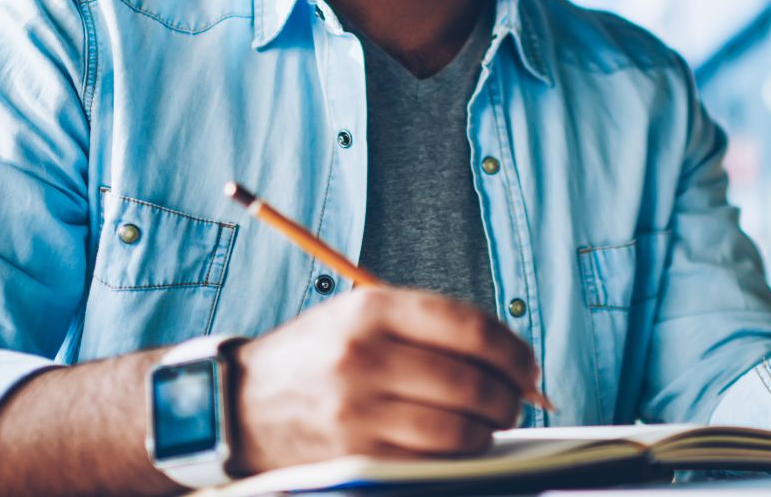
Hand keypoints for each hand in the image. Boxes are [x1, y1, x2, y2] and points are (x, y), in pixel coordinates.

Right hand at [228, 287, 539, 474]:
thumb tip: (509, 359)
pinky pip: (428, 461)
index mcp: (373, 309)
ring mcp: (357, 410)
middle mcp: (364, 356)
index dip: (512, 351)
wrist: (242, 402)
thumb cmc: (320, 355)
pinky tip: (456, 446)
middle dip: (508, 398)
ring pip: (456, 429)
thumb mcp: (362, 316)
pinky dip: (454, 457)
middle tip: (515, 402)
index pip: (469, 327)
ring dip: (486, 432)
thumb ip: (430, 329)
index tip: (528, 366)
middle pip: (470, 382)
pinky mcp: (354, 456)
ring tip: (487, 425)